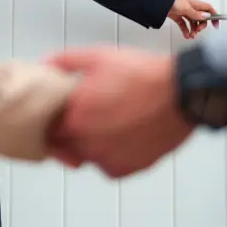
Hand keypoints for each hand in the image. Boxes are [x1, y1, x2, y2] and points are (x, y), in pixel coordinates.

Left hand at [44, 48, 193, 177]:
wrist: (181, 93)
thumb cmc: (142, 75)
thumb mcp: (99, 57)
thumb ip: (66, 62)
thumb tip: (45, 65)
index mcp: (75, 117)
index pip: (48, 128)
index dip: (55, 118)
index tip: (65, 111)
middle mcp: (87, 143)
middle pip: (65, 145)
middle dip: (71, 132)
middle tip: (91, 115)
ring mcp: (107, 159)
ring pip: (86, 156)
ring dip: (91, 144)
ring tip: (111, 123)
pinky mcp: (127, 169)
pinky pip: (108, 167)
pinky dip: (112, 155)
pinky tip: (123, 136)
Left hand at [167, 0, 216, 39]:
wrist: (159, 1)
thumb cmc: (173, 0)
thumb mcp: (186, 7)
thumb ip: (196, 14)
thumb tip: (206, 16)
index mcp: (196, 4)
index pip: (208, 9)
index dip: (214, 16)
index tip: (215, 25)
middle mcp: (191, 8)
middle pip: (201, 18)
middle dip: (201, 26)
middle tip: (198, 31)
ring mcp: (184, 12)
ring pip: (192, 22)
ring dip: (193, 30)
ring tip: (191, 36)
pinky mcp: (177, 16)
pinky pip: (184, 25)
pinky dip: (186, 30)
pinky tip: (186, 35)